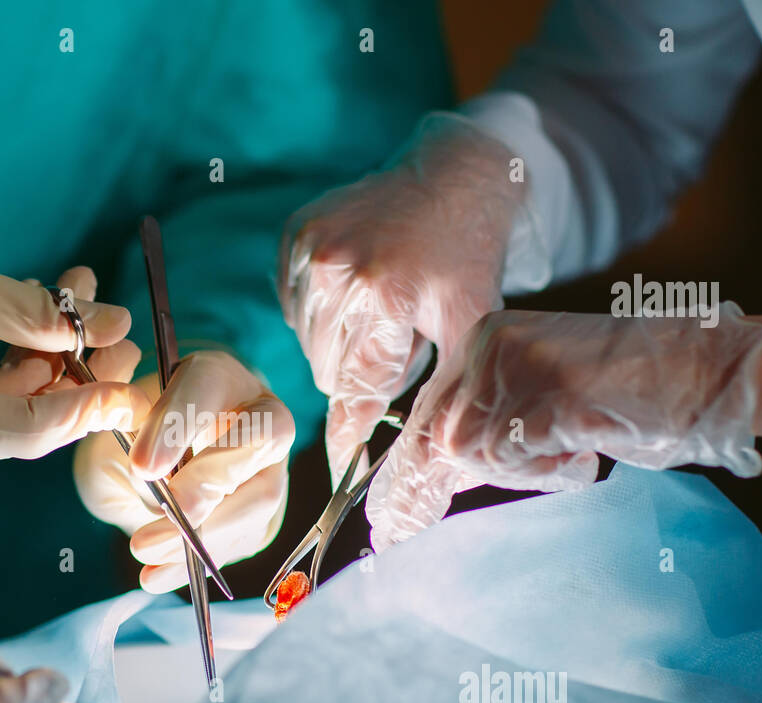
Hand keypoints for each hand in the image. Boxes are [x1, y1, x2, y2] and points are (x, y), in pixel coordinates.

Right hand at [0, 243, 150, 472]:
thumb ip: (35, 312)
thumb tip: (109, 326)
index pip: (30, 429)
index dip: (87, 406)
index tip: (129, 383)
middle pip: (26, 427)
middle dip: (76, 377)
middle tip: (116, 332)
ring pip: (9, 416)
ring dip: (48, 364)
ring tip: (83, 306)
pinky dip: (14, 372)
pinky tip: (39, 325)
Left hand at [73, 339, 294, 592]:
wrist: (165, 458)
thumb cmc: (142, 430)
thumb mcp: (123, 423)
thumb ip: (132, 439)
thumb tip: (154, 491)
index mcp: (219, 376)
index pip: (207, 387)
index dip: (178, 425)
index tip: (142, 465)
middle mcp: (258, 414)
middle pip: (259, 440)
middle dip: (208, 483)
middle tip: (164, 514)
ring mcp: (270, 465)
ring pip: (258, 498)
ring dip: (203, 532)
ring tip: (146, 550)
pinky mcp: (264, 513)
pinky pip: (242, 539)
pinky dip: (197, 562)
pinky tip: (156, 575)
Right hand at [279, 114, 528, 484]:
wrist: (453, 177)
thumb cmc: (465, 261)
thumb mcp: (468, 331)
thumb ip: (441, 397)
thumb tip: (420, 466)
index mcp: (386, 298)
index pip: (355, 390)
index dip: (348, 434)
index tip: (344, 464)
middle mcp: (340, 272)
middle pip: (329, 372)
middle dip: (361, 374)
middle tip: (395, 341)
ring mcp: (311, 250)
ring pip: (309, 343)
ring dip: (339, 344)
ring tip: (378, 312)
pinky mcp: (294, 235)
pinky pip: (293, 307)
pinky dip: (320, 312)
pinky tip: (354, 290)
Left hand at [365, 306, 761, 550]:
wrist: (704, 370)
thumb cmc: (628, 394)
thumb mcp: (540, 403)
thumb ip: (489, 426)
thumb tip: (436, 473)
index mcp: (484, 339)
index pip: (427, 414)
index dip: (403, 472)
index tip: (385, 520)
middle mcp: (491, 345)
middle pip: (438, 436)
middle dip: (427, 489)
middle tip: (396, 534)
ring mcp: (518, 365)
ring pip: (474, 452)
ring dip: (520, 469)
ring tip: (570, 448)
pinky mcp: (547, 391)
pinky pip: (514, 455)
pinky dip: (545, 467)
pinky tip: (582, 447)